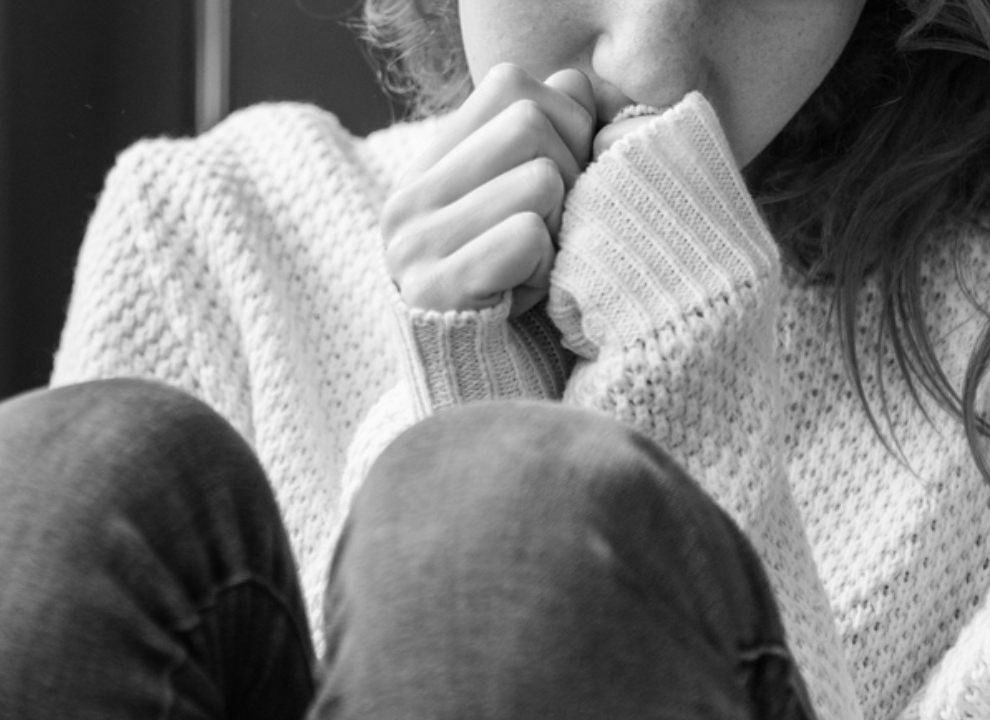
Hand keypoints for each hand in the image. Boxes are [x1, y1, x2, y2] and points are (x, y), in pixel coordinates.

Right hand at [382, 64, 596, 316]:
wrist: (479, 406)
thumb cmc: (520, 306)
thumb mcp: (526, 213)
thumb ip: (545, 145)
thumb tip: (582, 89)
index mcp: (426, 171)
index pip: (509, 84)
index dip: (563, 124)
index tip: (560, 187)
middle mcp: (407, 200)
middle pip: (529, 122)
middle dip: (569, 178)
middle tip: (552, 237)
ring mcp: (412, 246)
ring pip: (539, 179)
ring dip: (559, 234)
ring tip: (532, 274)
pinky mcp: (433, 291)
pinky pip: (526, 237)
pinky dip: (546, 273)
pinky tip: (522, 301)